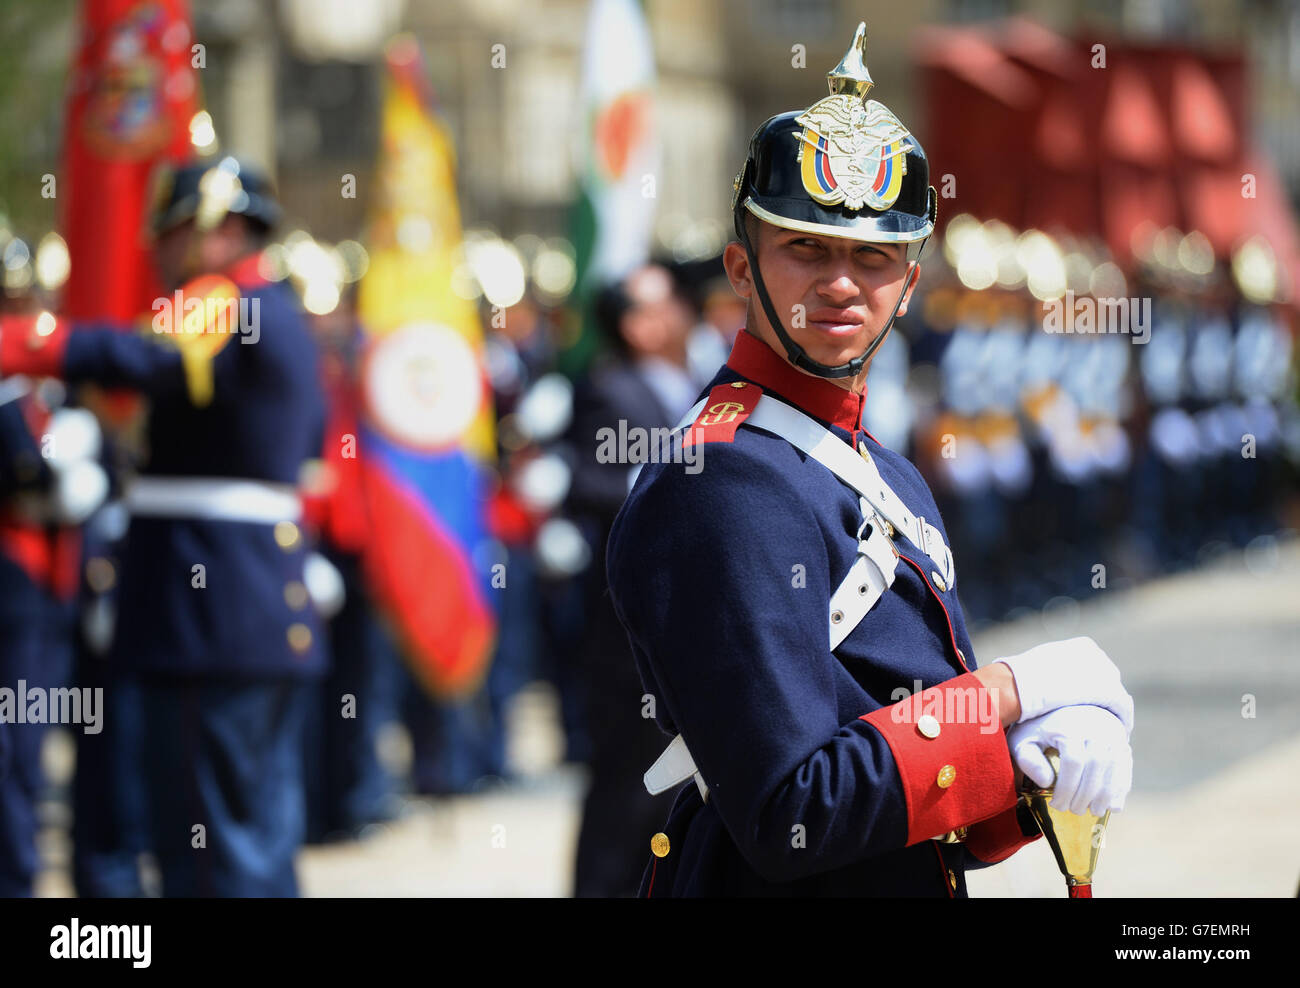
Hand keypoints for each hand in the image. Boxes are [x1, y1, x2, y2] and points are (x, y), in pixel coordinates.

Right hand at [994, 636, 1132, 733]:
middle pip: (1109, 680)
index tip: (1089, 705)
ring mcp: (1104, 671)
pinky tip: (1117, 736)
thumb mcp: (1036, 668)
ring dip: (1114, 713)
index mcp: (1082, 647)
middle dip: (1105, 700)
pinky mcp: (1109, 690)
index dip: (1093, 688)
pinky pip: (1122, 709)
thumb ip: (1048, 673)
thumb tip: (1041, 683)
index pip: (1096, 668)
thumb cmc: (1017, 680)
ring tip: (1108, 732)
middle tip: (1099, 721)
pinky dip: (1122, 722)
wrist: (1017, 686)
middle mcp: (1097, 655)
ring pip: (1117, 696)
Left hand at [1008, 705, 1131, 815]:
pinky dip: (1121, 787)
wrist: (1063, 703)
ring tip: (1094, 811)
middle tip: (1075, 811)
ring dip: (1107, 794)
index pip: (1074, 761)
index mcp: (1068, 726)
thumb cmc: (1037, 728)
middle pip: (1097, 764)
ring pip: (1115, 766)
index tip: (1057, 804)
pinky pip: (1125, 765)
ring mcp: (1111, 732)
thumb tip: (1045, 782)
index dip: (1067, 788)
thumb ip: (1028, 759)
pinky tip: (1113, 806)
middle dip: (1087, 794)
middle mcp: (1094, 726)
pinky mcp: (1121, 740)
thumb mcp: (1024, 740)